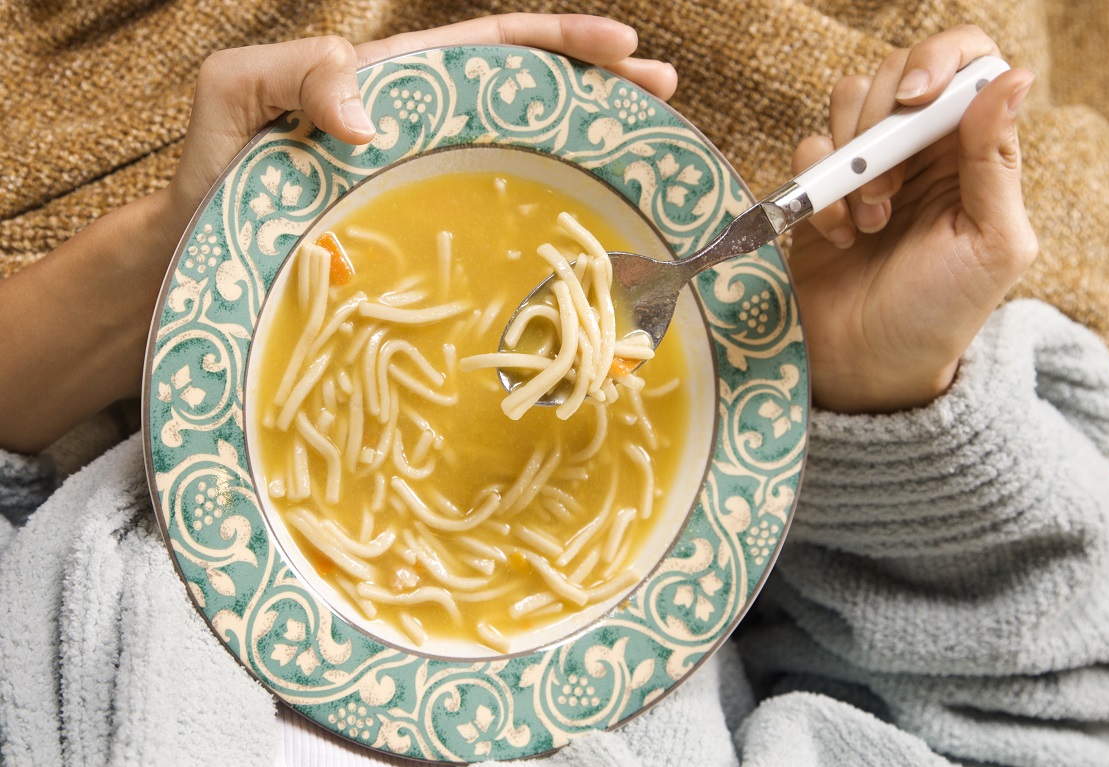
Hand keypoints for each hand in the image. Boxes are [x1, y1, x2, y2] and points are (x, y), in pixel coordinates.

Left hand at [0, 14, 677, 453]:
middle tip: (664, 93)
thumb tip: (370, 115)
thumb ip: (291, 73)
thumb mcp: (233, 100)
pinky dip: (550, 227)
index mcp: (397, 86)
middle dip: (601, 85)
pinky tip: (590, 243)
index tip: (623, 49)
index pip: (493, 47)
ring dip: (590, 152)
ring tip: (649, 155)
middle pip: (529, 95)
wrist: (194, 266)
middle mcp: (427, 134)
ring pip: (526, 159)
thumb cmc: (214, 183)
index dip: (559, 41)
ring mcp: (434, 191)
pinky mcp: (430, 246)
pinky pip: (499, 226)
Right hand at [787, 26, 1036, 413]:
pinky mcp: (821, 188)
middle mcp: (924, 149)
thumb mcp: (992, 245)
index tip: (915, 103)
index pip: (968, 63)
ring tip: (871, 220)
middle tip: (889, 187)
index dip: (940, 61)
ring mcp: (869, 166)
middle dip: (886, 122)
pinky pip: (809, 150)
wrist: (869, 368)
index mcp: (976, 152)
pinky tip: (841, 236)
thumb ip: (997, 162)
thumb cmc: (940, 315)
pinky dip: (820, 190)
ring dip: (854, 156)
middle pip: (898, 72)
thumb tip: (1010, 79)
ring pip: (849, 99)